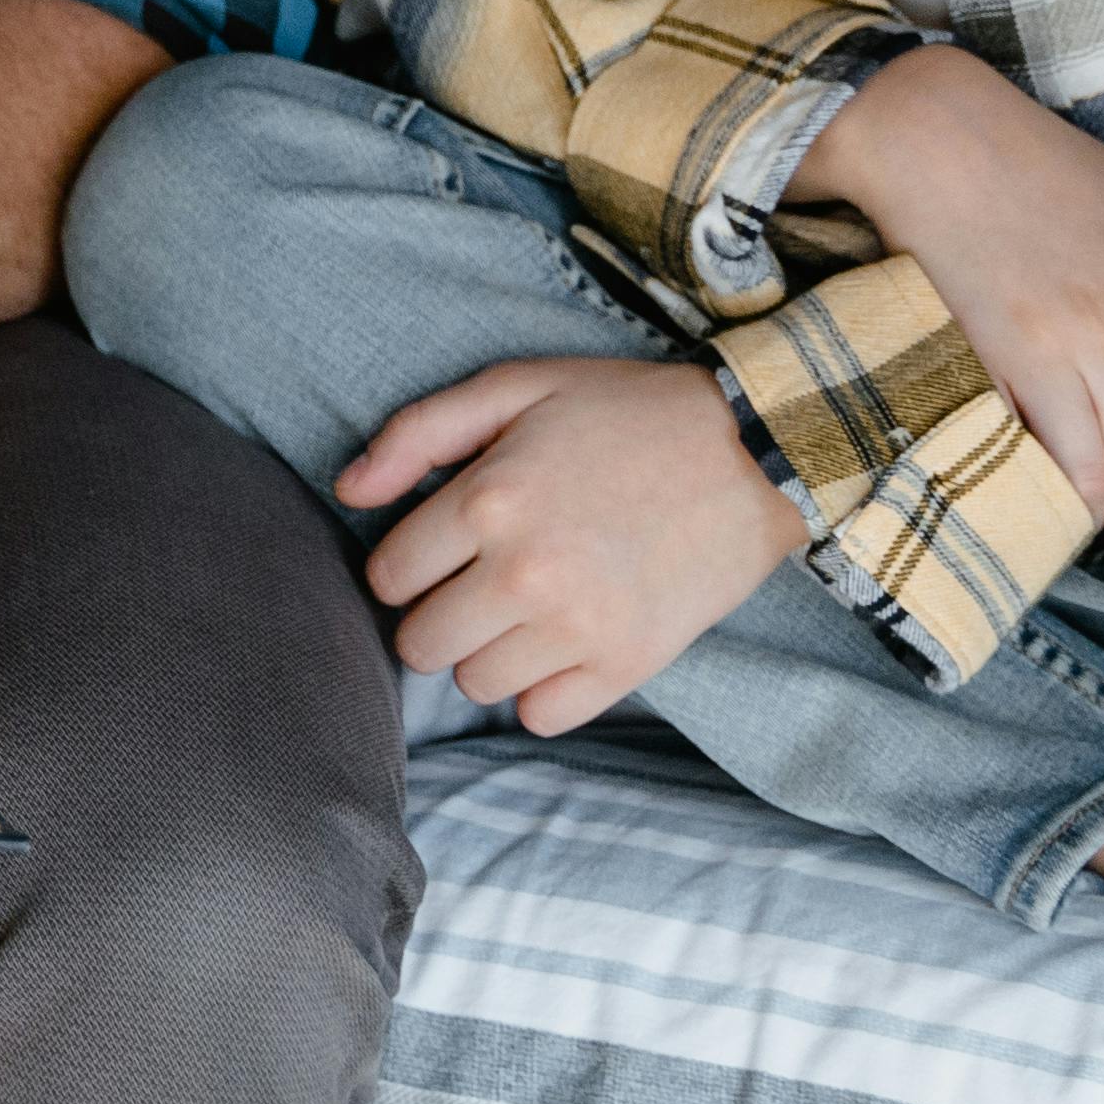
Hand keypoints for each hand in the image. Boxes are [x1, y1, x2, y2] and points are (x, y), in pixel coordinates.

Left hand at [337, 357, 799, 737]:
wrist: (756, 451)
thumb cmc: (627, 413)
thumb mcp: (518, 387)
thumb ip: (420, 433)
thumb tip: (347, 492)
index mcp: (489, 499)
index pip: (388, 575)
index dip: (408, 562)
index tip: (446, 547)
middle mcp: (524, 572)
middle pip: (420, 644)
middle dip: (437, 615)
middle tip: (480, 583)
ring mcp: (577, 626)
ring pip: (474, 685)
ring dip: (488, 652)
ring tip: (528, 608)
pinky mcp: (625, 665)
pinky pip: (539, 716)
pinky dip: (542, 690)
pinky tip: (564, 643)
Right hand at [798, 45, 1103, 531]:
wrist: (935, 139)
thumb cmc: (1048, 163)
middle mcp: (1103, 333)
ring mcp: (1037, 354)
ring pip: (1087, 479)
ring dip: (1097, 504)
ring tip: (1093, 491)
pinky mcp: (979, 365)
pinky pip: (1020, 455)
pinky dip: (1037, 478)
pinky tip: (1040, 465)